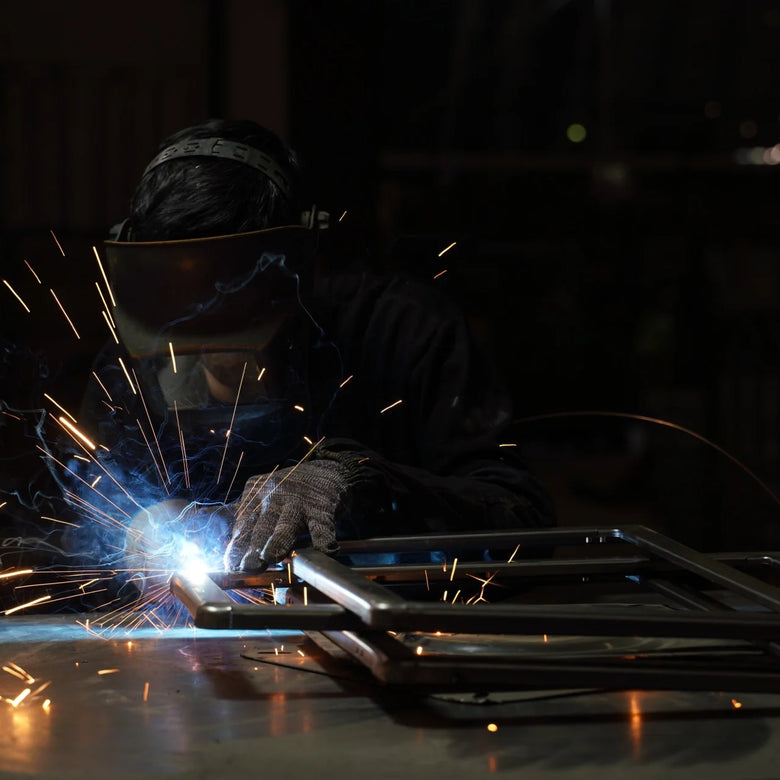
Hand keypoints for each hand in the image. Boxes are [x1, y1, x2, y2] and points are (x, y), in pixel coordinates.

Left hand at [224, 459, 350, 571]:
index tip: (229, 566)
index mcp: (255, 495)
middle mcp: (275, 497)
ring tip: (271, 556)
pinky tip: (325, 549)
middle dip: (252, 546)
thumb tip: (196, 523)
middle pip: (262, 526)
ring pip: (287, 523)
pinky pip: (323, 524)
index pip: (242, 524)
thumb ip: (235, 513)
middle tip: (245, 566)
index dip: (235, 546)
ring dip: (279, 540)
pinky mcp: (323, 506)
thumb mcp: (259, 496)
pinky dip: (324, 536)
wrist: (326, 472)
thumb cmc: (288, 491)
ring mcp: (300, 501)